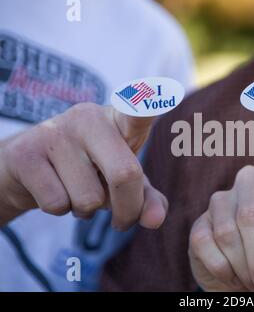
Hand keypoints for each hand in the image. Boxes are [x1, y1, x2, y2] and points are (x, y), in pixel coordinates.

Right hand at [0, 102, 167, 229]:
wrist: (28, 167)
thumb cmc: (87, 171)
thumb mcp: (122, 182)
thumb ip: (145, 198)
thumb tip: (156, 220)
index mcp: (119, 120)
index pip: (138, 110)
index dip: (150, 103)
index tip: (170, 90)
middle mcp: (89, 118)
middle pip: (124, 175)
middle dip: (127, 210)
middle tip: (122, 221)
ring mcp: (55, 131)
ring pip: (88, 198)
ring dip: (86, 210)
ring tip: (76, 190)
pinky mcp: (26, 153)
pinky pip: (57, 203)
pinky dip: (60, 210)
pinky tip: (54, 190)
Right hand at [189, 106, 253, 291]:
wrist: (252, 288)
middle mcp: (252, 185)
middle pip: (250, 206)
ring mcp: (222, 202)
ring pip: (226, 227)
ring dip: (243, 266)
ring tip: (252, 278)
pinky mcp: (199, 223)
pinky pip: (204, 243)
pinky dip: (222, 270)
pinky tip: (231, 273)